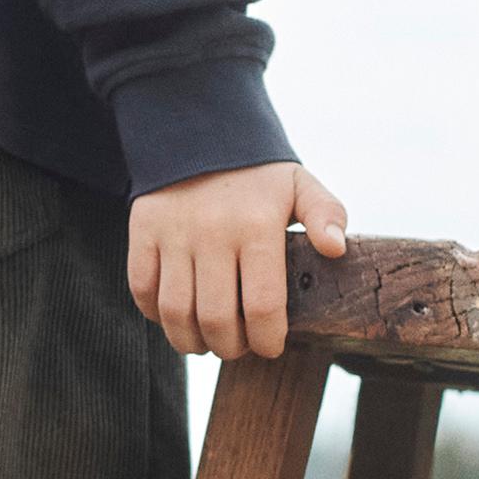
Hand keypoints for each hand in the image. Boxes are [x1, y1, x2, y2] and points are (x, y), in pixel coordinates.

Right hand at [127, 160, 349, 361]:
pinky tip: (177, 316)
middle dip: (231, 347)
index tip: (271, 345)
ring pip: (175, 312)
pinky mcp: (143, 232)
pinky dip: (156, 316)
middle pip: (216, 319)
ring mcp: (173, 234)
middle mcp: (212, 232)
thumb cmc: (258, 174)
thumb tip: (336, 249)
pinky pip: (142, 290)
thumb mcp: (300, 186)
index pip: (262, 306)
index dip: (267, 340)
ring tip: (208, 341)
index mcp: (257, 226)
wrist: (199, 130)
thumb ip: (326, 215)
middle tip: (239, 346)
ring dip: (191, 342)